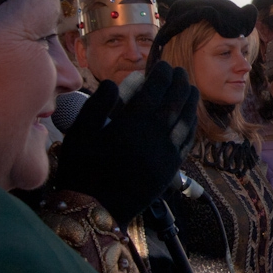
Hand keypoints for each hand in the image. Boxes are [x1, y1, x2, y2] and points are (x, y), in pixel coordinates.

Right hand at [55, 62, 198, 225]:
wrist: (95, 208)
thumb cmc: (82, 169)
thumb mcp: (80, 133)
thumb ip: (97, 104)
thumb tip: (114, 82)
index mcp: (132, 124)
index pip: (154, 91)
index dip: (161, 75)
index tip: (163, 65)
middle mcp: (154, 136)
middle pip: (175, 102)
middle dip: (180, 83)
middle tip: (180, 71)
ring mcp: (166, 154)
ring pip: (185, 122)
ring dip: (190, 102)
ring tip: (192, 89)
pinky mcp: (170, 169)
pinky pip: (187, 143)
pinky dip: (191, 127)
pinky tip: (191, 120)